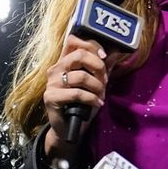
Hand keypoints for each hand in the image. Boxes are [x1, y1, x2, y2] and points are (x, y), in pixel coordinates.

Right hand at [40, 35, 119, 159]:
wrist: (69, 127)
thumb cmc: (82, 104)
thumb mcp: (96, 83)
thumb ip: (103, 68)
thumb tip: (116, 52)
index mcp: (64, 62)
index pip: (73, 41)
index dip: (91, 45)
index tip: (104, 56)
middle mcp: (56, 69)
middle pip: (79, 54)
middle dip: (98, 67)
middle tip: (105, 80)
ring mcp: (52, 83)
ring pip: (80, 76)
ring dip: (97, 86)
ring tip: (101, 95)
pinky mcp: (51, 97)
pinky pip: (77, 93)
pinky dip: (91, 98)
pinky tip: (96, 103)